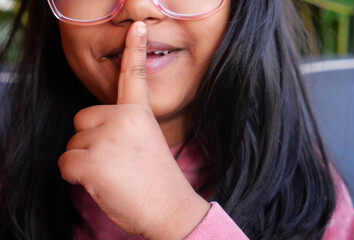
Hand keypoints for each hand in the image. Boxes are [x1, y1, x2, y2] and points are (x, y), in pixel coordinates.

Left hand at [58, 22, 209, 239]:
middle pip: (83, 118)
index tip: (138, 28)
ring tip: (112, 173)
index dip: (134, 50)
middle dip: (90, 138)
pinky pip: (65, 163)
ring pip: (73, 143)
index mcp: (139, 114)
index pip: (134, 76)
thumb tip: (94, 131)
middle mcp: (121, 118)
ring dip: (85, 159)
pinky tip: (100, 182)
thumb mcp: (146, 144)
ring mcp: (105, 137)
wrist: (168, 207)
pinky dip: (76, 176)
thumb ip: (123, 128)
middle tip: (113, 159)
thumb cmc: (158, 180)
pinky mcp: (90, 160)